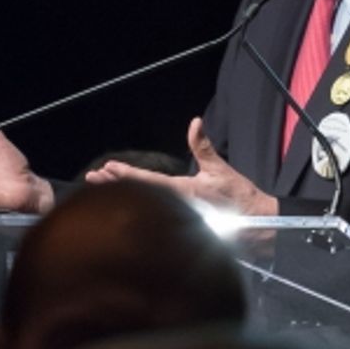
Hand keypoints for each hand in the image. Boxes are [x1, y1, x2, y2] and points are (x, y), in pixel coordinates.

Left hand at [86, 117, 278, 215]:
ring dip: (122, 195)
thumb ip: (203, 146)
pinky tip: (125, 204)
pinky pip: (154, 215)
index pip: (148, 181)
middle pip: (139, 195)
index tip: (106, 169)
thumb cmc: (239, 197)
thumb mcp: (220, 169)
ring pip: (143, 205)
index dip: (126, 174)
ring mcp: (178, 218)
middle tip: (92, 177)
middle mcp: (176, 207)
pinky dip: (137, 206)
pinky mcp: (182, 226)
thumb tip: (194, 122)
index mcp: (184, 191)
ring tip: (102, 186)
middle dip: (115, 185)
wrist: (256, 225)